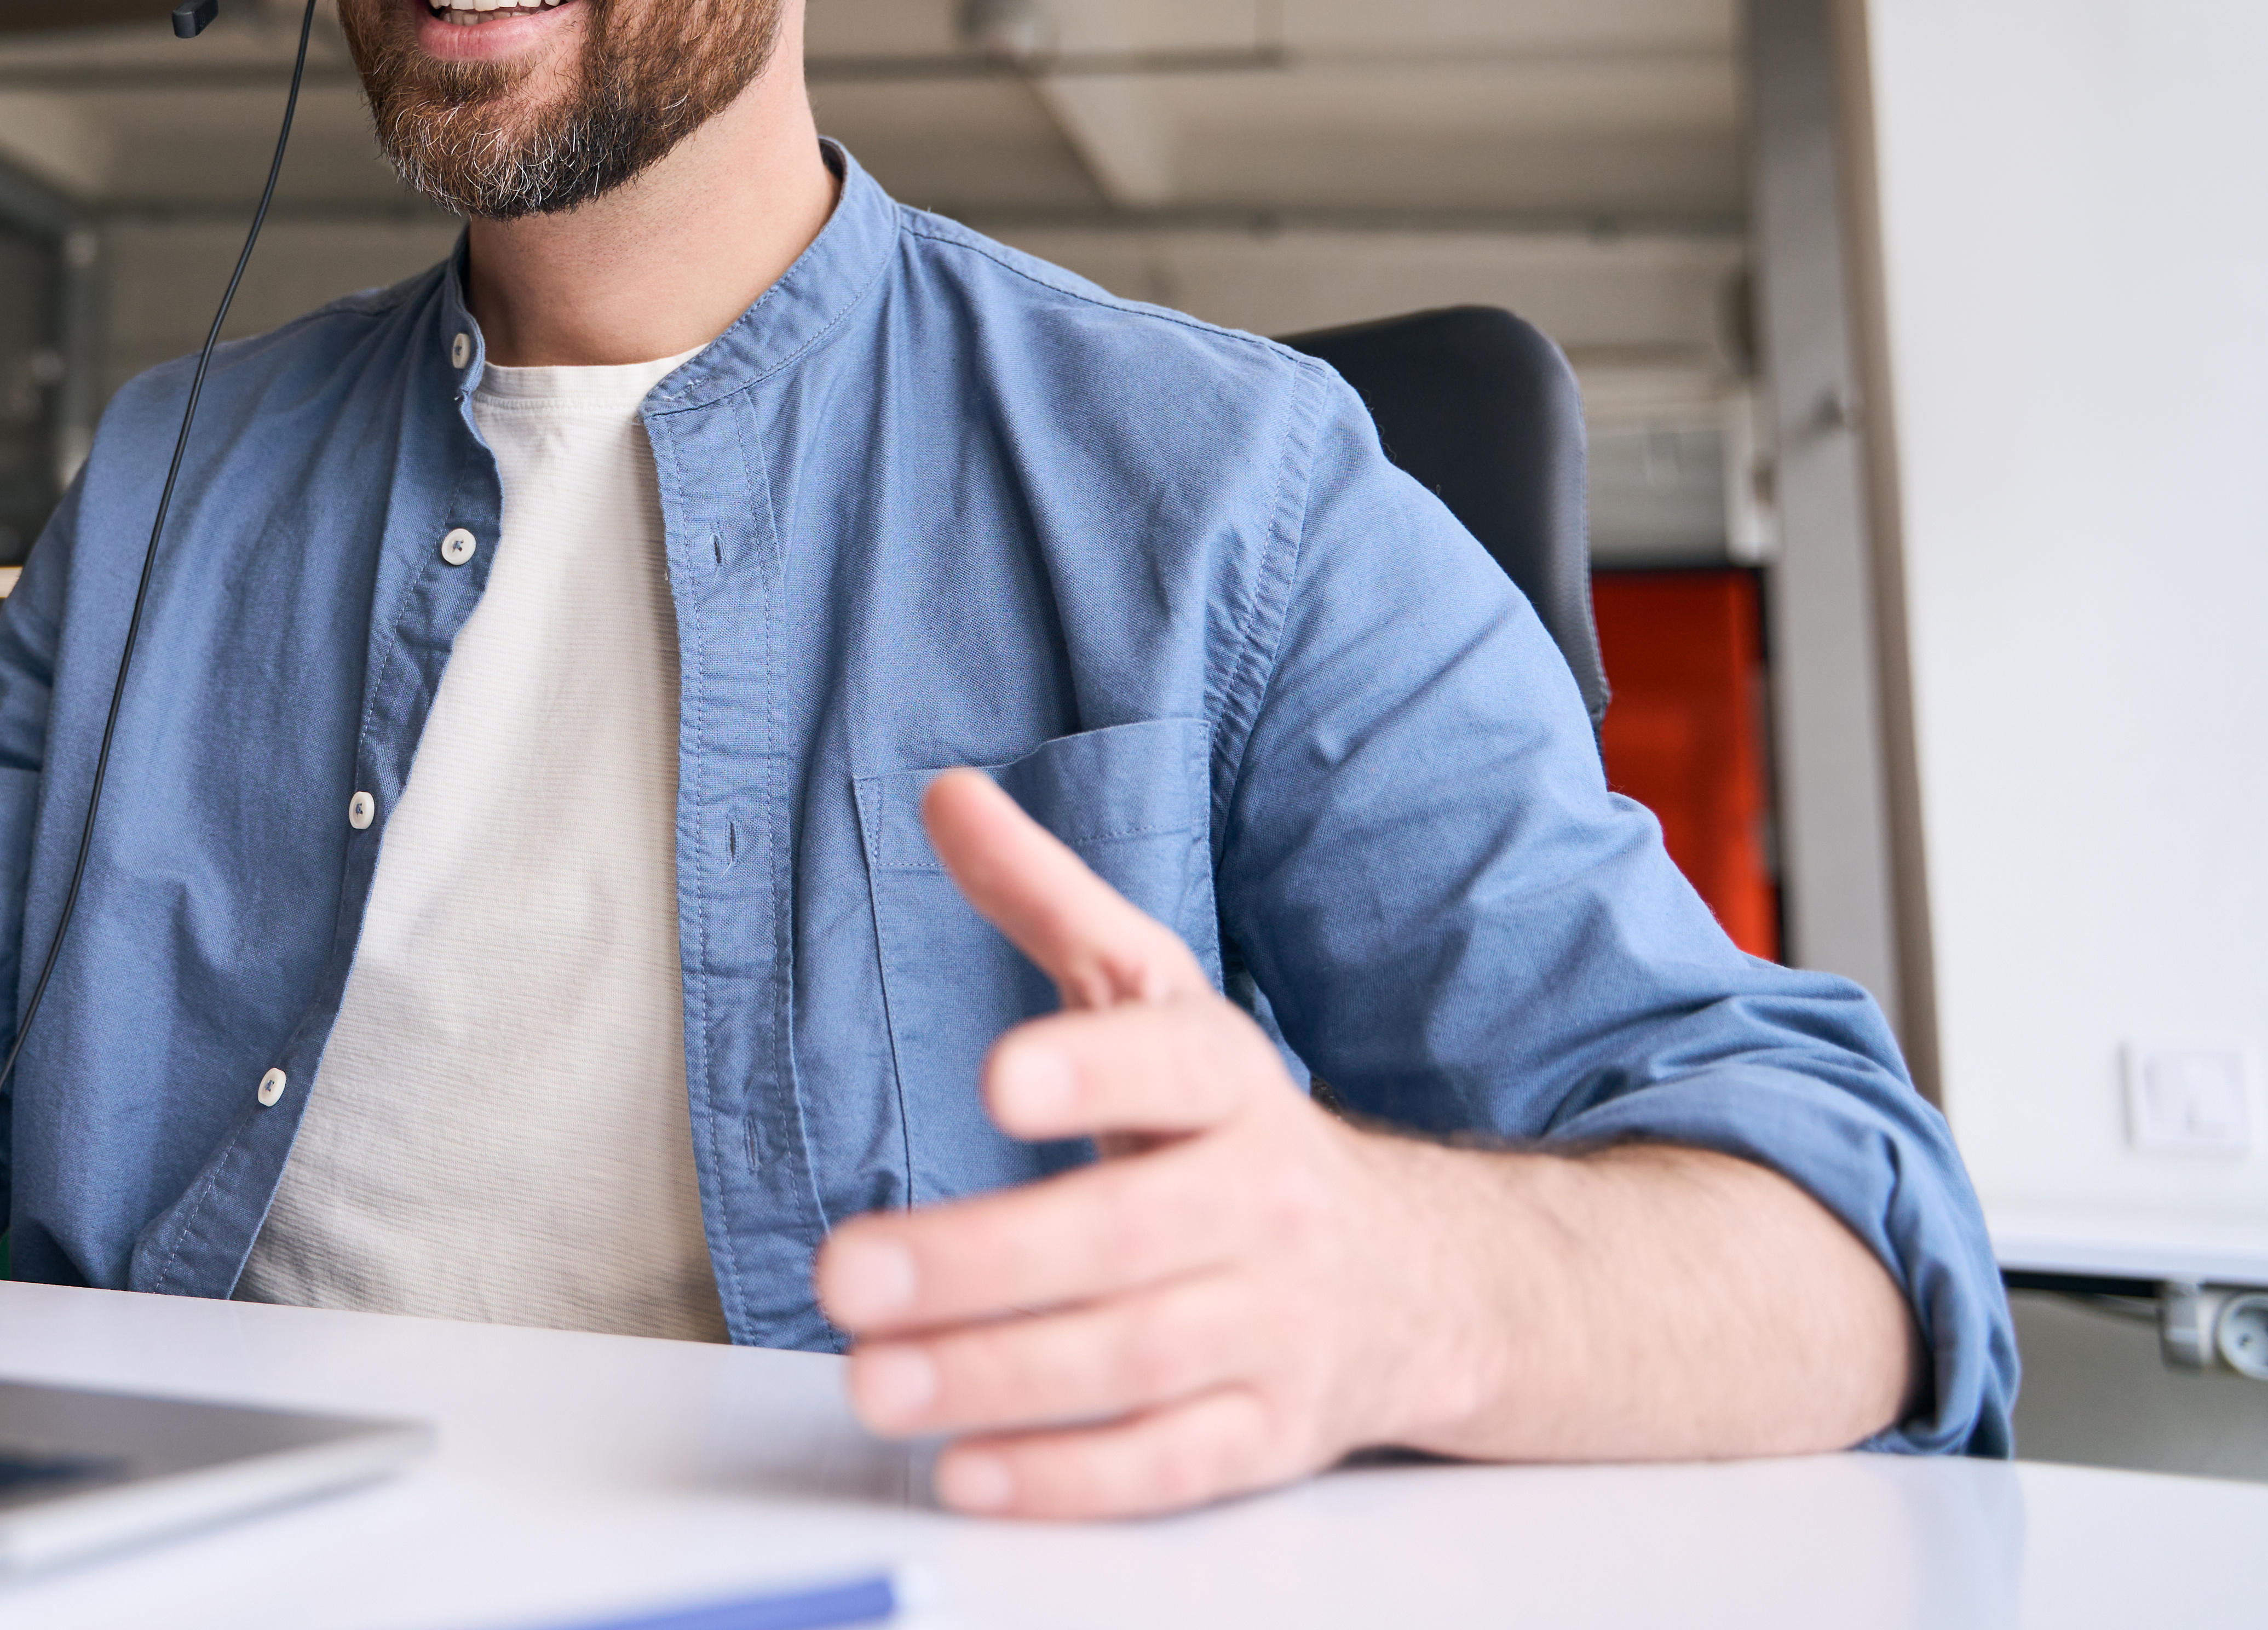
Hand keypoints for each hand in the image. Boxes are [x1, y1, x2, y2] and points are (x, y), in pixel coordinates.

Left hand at [811, 769, 1469, 1517]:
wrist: (1423, 1278)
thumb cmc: (1231, 1126)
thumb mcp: (1153, 999)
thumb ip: (1048, 899)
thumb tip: (942, 791)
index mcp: (1229, 1084)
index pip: (1174, 1067)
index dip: (1092, 1071)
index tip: (998, 1077)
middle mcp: (1260, 1205)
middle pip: (1125, 1238)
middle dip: (981, 1262)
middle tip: (844, 1273)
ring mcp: (1272, 1328)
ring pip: (1134, 1361)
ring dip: (997, 1377)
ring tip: (873, 1379)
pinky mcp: (1265, 1435)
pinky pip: (1169, 1465)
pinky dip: (1073, 1477)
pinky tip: (971, 1469)